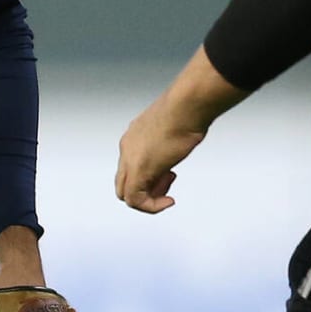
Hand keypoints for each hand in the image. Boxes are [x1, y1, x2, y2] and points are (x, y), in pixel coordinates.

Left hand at [116, 49, 247, 213]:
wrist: (187, 105)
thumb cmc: (186, 109)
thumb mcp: (174, 125)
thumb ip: (169, 136)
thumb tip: (182, 135)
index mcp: (133, 136)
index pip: (129, 165)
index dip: (149, 175)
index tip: (169, 173)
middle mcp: (127, 147)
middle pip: (124, 181)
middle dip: (147, 188)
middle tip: (168, 183)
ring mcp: (130, 159)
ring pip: (125, 193)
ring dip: (149, 198)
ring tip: (169, 191)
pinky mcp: (139, 170)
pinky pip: (135, 200)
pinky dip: (151, 206)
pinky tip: (169, 201)